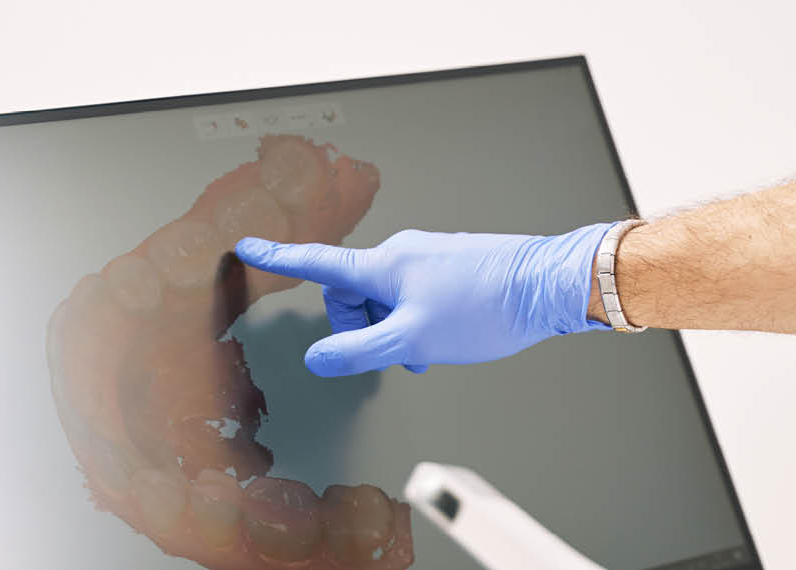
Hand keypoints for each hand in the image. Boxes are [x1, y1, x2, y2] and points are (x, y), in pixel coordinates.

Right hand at [234, 223, 613, 376]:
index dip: (278, 257)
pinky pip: (414, 293)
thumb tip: (318, 358)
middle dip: (360, 326)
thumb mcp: (413, 341)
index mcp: (384, 264)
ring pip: (387, 296)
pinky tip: (442, 340)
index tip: (247, 246)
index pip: (317, 261)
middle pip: (352, 290)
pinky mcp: (452, 264)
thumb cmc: (487, 307)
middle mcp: (403, 252)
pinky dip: (416, 320)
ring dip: (393, 328)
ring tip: (426, 353)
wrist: (548, 284)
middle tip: (391, 355)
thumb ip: (360, 352)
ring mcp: (429, 256)